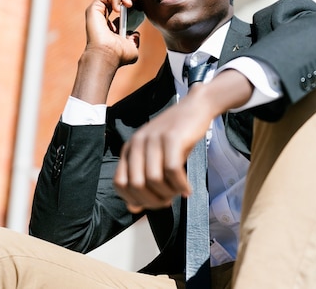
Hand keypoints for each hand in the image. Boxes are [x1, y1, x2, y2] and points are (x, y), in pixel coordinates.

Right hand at [70, 0, 141, 103]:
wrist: (108, 56)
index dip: (131, 1)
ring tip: (130, 3)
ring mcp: (98, 13)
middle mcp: (104, 18)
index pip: (121, 8)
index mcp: (112, 26)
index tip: (140, 1)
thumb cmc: (118, 55)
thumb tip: (136, 33)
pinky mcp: (93, 9)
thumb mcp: (132, 48)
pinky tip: (120, 7)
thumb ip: (134, 40)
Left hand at [113, 89, 213, 212]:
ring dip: (168, 193)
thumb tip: (133, 208)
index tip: (152, 203)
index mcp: (129, 148)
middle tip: (168, 201)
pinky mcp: (172, 138)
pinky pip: (172, 170)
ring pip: (154, 180)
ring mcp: (154, 139)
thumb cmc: (176, 137)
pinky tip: (187, 189)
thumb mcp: (155, 157)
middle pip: (136, 185)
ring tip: (178, 192)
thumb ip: (142, 179)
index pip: (120, 183)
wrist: (195, 108)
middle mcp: (137, 143)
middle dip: (153, 200)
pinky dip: (180, 186)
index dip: (134, 199)